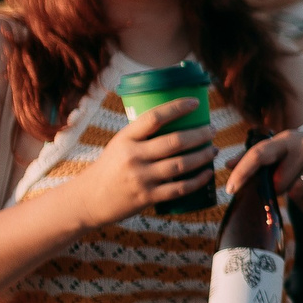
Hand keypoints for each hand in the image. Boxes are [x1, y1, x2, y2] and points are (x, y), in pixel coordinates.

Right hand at [72, 104, 216, 228]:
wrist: (89, 199)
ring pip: (181, 164)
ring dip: (203, 156)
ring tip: (213, 150)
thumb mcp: (119, 145)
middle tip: (212, 130)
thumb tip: (175, 123)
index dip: (177, 108)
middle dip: (200, 134)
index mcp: (125, 138)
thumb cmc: (110, 168)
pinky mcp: (147, 197)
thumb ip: (142, 137)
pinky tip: (207, 174)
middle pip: (175, 141)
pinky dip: (197, 180)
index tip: (195, 103)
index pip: (154, 117)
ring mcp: (140, 178)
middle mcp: (133, 156)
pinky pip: (179, 188)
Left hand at [223, 127, 302, 208]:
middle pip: (279, 182)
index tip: (230, 188)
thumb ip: (255, 156)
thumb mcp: (282, 148)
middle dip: (279, 188)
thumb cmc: (302, 151)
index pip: (260, 154)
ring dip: (296, 194)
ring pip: (296, 192)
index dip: (243, 171)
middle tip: (288, 180)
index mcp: (286, 139)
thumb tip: (227, 164)